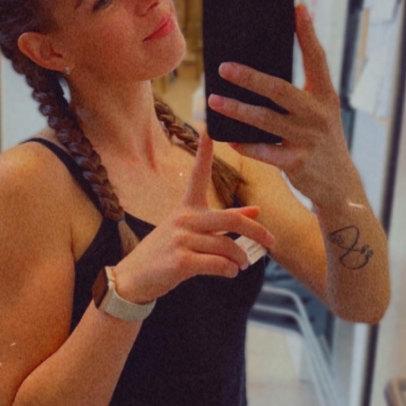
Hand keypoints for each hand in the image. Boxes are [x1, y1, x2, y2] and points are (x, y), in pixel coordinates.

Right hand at [114, 131, 274, 302]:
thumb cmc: (167, 252)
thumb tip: (256, 210)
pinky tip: (230, 272)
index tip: (209, 127)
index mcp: (186, 207)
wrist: (134, 278)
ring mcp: (181, 240)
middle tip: (271, 241)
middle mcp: (184, 219)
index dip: (204, 151)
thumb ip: (225, 220)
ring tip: (242, 264)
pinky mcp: (180, 262)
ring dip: (240, 258)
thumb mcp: (192, 231)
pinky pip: (217, 264)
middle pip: (230, 220)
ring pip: (226, 246)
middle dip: (257, 231)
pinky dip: (229, 270)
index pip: (198, 174)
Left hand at [207, 3, 360, 207]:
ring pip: (265, 120)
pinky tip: (228, 138)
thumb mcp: (320, 114)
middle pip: (280, 89)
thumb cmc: (321, 142)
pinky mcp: (296, 162)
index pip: (317, 59)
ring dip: (236, 110)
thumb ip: (299, 94)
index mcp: (325, 97)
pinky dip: (245, 145)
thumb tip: (261, 71)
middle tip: (224, 67)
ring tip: (213, 100)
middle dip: (250, 77)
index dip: (307, 33)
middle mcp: (318, 114)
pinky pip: (264, 151)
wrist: (338, 184)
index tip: (297, 8)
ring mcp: (307, 139)